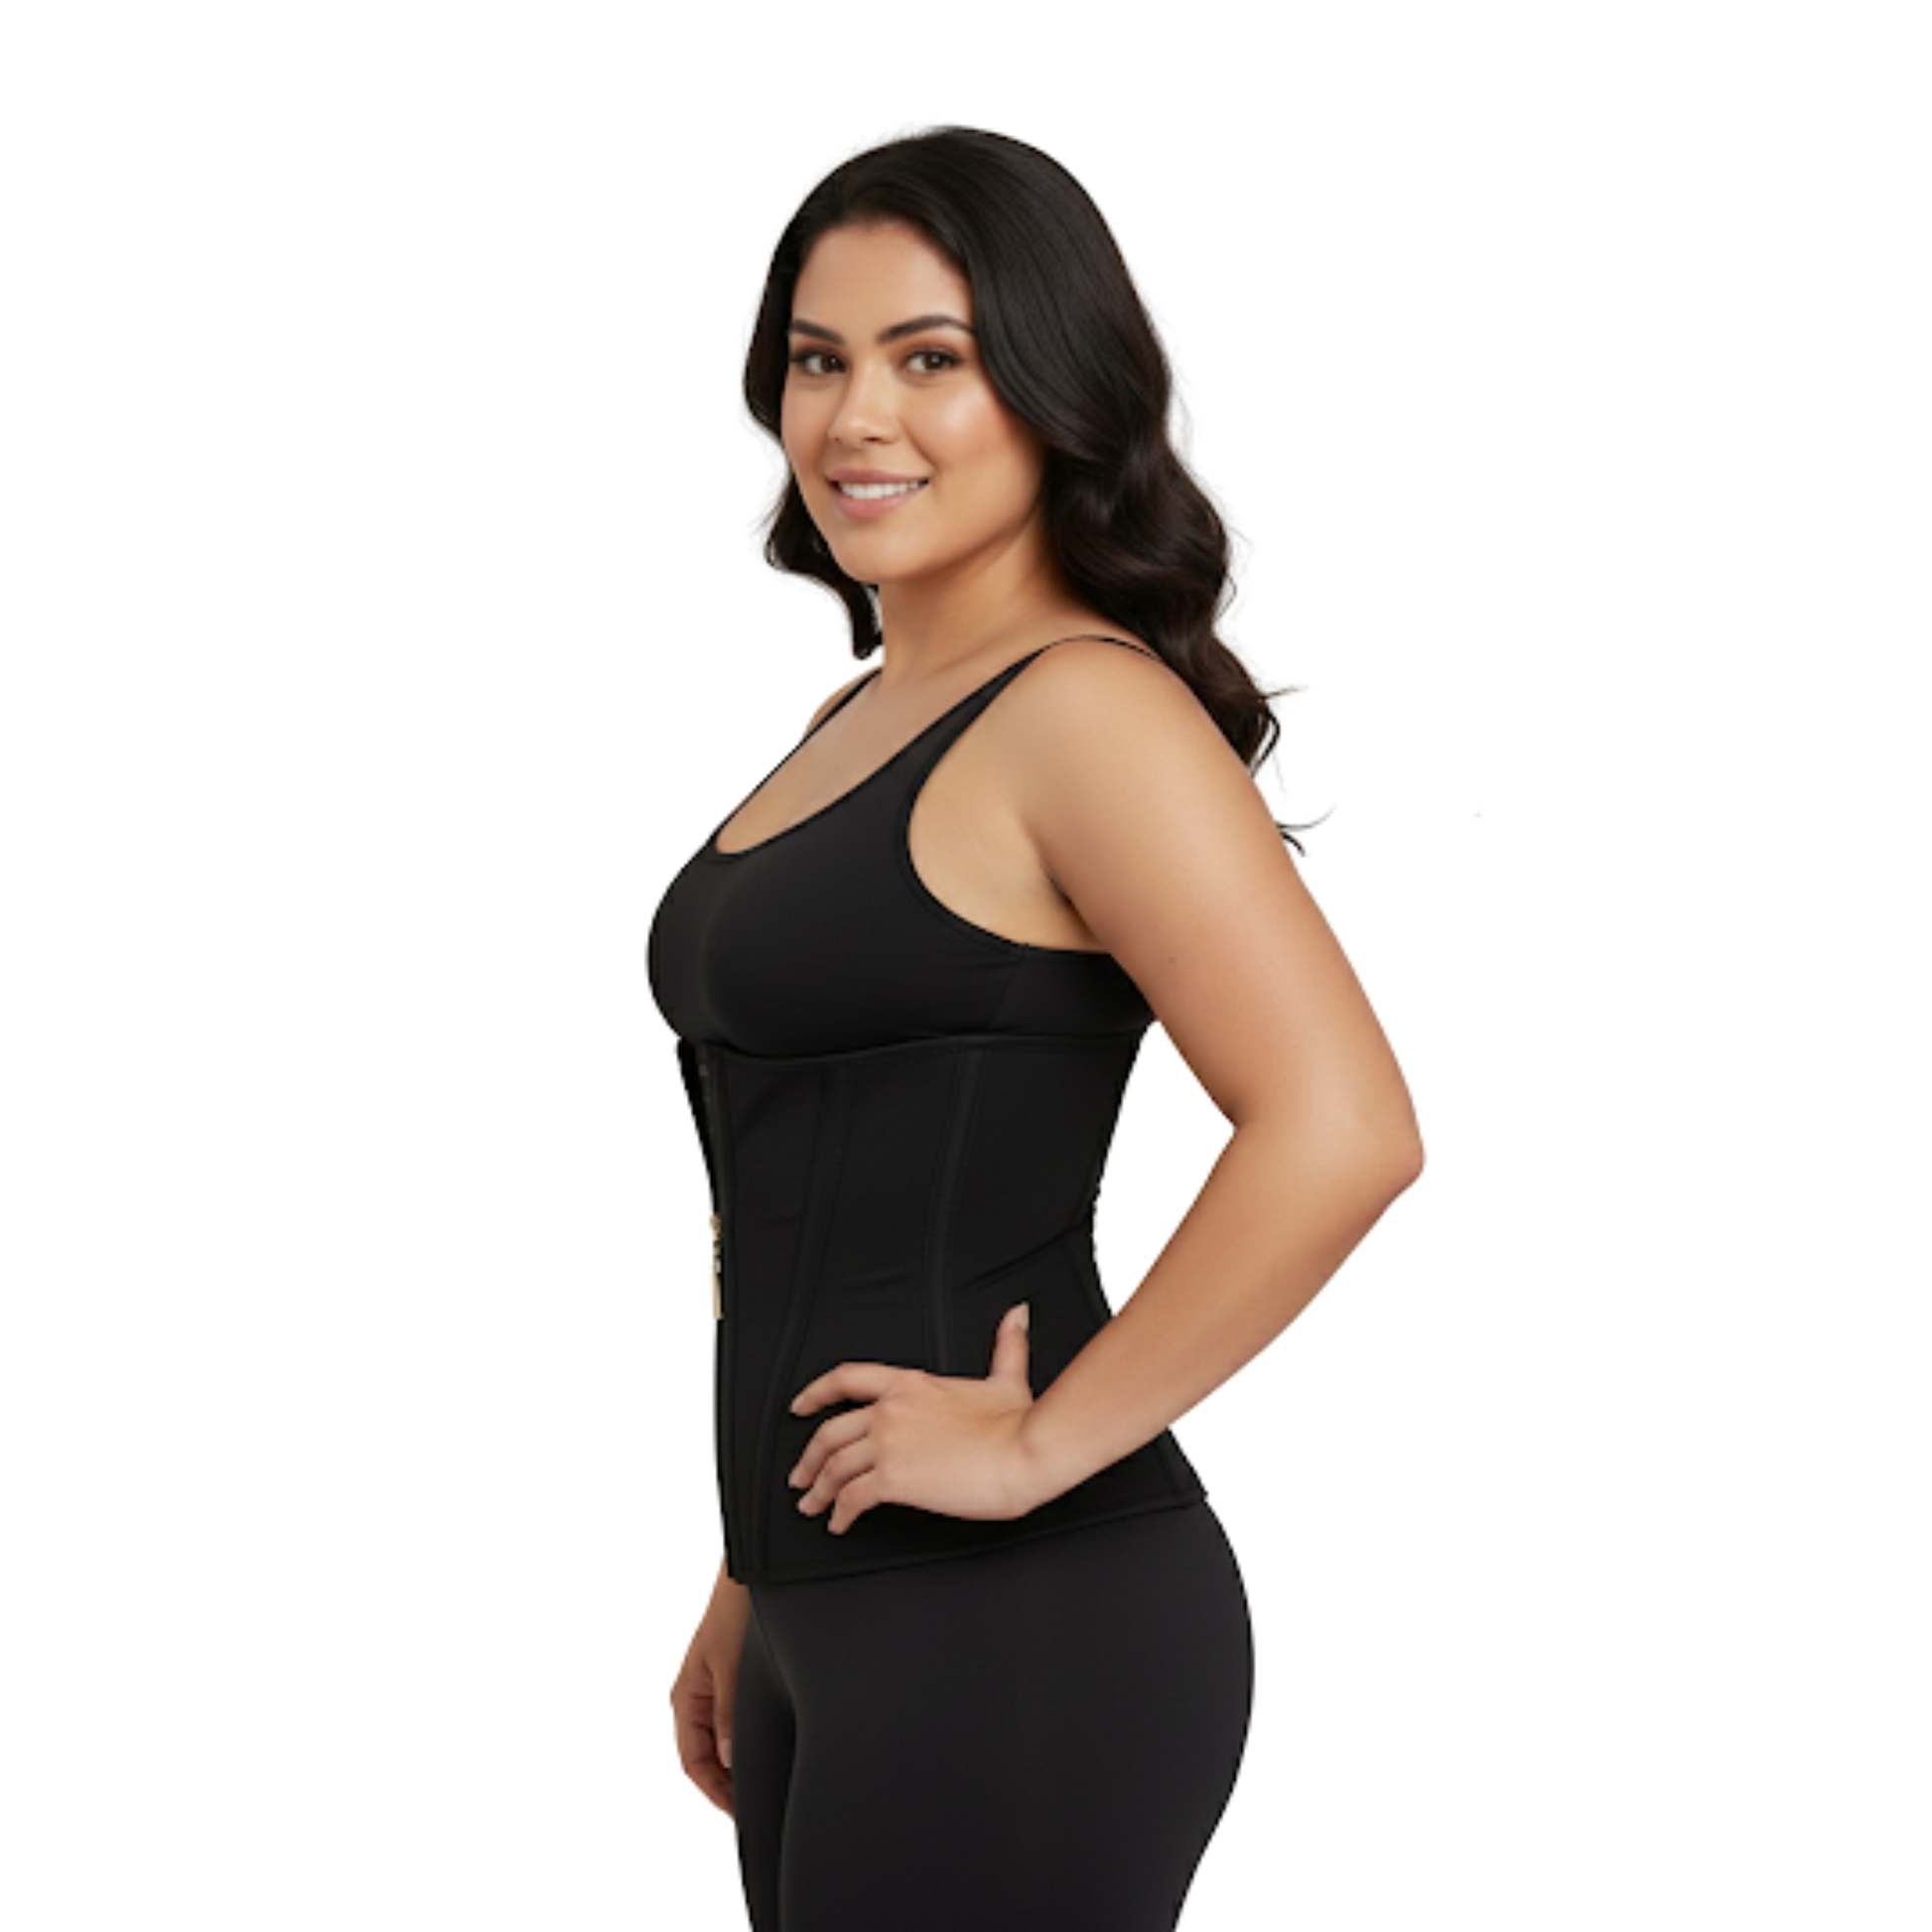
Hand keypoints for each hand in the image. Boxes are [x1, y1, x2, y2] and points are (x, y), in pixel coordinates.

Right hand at [670, 1561, 749, 1817]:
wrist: (751, 1575)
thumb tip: (730, 1760)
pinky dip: (741, 1745)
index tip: (739, 1811)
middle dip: (725, 1786)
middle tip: (754, 1807)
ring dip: (734, 1767)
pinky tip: (763, 1752)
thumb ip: (728, 1714)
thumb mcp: (731, 1667)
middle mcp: (694, 1698)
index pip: (693, 1762)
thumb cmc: (734, 1613)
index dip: (714, 1791)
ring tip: (760, 1787)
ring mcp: (711, 1691)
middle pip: (704, 1759)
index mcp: (685, 1698)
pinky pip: (729, 1726)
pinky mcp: (729, 1682)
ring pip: (718, 1744)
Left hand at [788, 1302, 1038, 1535]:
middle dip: (810, 1458)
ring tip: (813, 1505)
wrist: (1024, 1453)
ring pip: (835, 1467)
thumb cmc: (1019, 1422)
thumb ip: (1007, 1345)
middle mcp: (890, 1410)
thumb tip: (1018, 1315)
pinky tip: (840, 1523)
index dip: (816, 1392)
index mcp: (910, 1384)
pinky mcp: (893, 1479)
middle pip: (830, 1432)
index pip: (846, 1378)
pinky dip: (840, 1513)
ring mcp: (888, 1444)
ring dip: (819, 1490)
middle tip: (802, 1476)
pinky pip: (852, 1498)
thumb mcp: (1007, 1377)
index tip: (800, 1406)